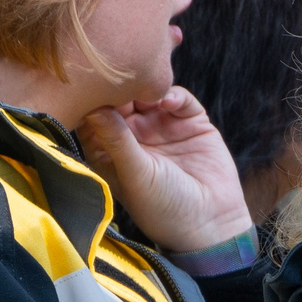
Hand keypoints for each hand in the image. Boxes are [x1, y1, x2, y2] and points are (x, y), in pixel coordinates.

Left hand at [76, 89, 250, 254]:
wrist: (212, 223)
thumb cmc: (164, 208)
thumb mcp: (136, 174)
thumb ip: (116, 139)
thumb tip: (91, 107)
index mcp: (110, 151)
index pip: (94, 117)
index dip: (91, 100)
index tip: (90, 85)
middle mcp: (133, 136)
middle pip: (120, 100)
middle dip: (119, 86)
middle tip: (120, 77)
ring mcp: (161, 127)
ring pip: (148, 93)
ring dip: (145, 87)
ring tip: (145, 88)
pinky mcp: (190, 122)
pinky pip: (178, 98)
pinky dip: (173, 94)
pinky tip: (169, 101)